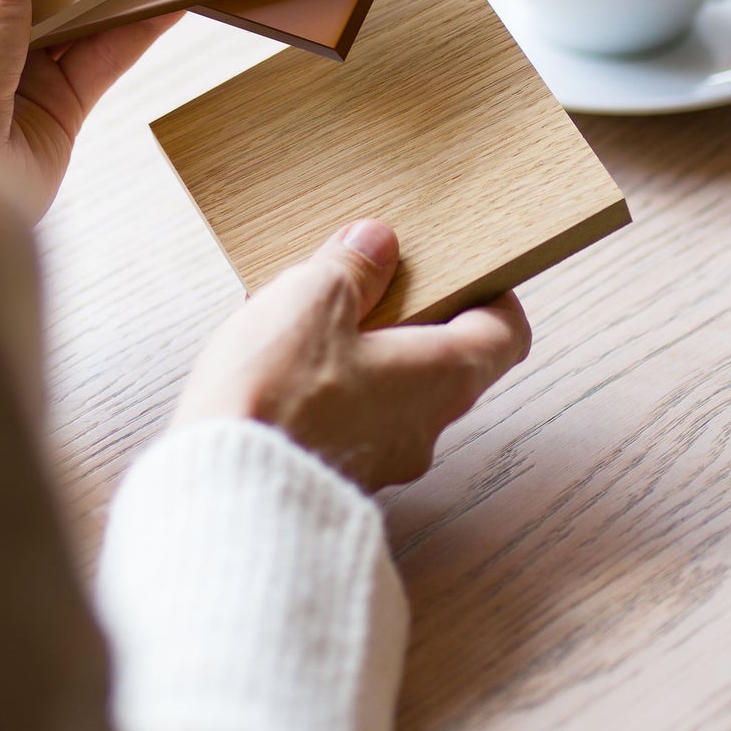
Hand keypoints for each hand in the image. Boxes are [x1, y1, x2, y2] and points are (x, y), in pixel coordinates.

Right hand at [175, 219, 531, 489]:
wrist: (226, 486)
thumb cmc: (280, 395)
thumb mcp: (315, 297)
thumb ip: (352, 266)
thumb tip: (376, 244)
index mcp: (441, 377)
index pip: (504, 336)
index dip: (490, 296)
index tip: (464, 268)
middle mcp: (425, 425)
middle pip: (445, 361)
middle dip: (410, 318)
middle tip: (371, 281)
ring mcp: (383, 458)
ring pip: (394, 391)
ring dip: (364, 354)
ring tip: (309, 319)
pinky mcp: (338, 474)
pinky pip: (351, 419)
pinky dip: (330, 388)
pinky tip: (284, 366)